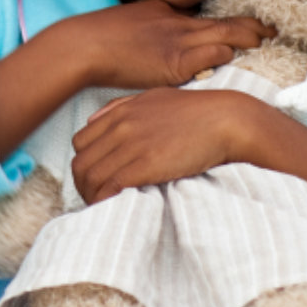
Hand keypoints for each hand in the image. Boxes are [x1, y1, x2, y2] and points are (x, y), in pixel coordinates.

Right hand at [49, 0, 272, 89]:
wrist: (80, 46)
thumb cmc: (95, 39)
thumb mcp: (126, 24)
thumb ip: (148, 30)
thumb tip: (159, 44)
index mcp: (162, 12)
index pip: (201, 18)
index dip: (223, 24)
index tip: (240, 26)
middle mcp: (174, 22)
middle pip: (222, 21)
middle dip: (249, 25)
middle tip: (271, 27)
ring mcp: (176, 41)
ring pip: (223, 34)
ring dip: (247, 37)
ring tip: (266, 40)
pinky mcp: (174, 62)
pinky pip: (210, 54)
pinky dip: (224, 54)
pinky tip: (235, 57)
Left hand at [69, 88, 264, 203]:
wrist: (226, 119)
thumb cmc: (196, 111)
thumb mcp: (153, 98)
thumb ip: (121, 108)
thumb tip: (95, 120)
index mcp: (119, 113)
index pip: (79, 143)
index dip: (84, 164)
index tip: (95, 179)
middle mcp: (120, 128)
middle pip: (81, 163)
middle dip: (83, 186)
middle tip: (96, 199)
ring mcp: (131, 145)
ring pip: (91, 177)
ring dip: (92, 197)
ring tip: (104, 208)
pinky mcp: (147, 164)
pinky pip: (112, 186)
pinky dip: (106, 199)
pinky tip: (115, 207)